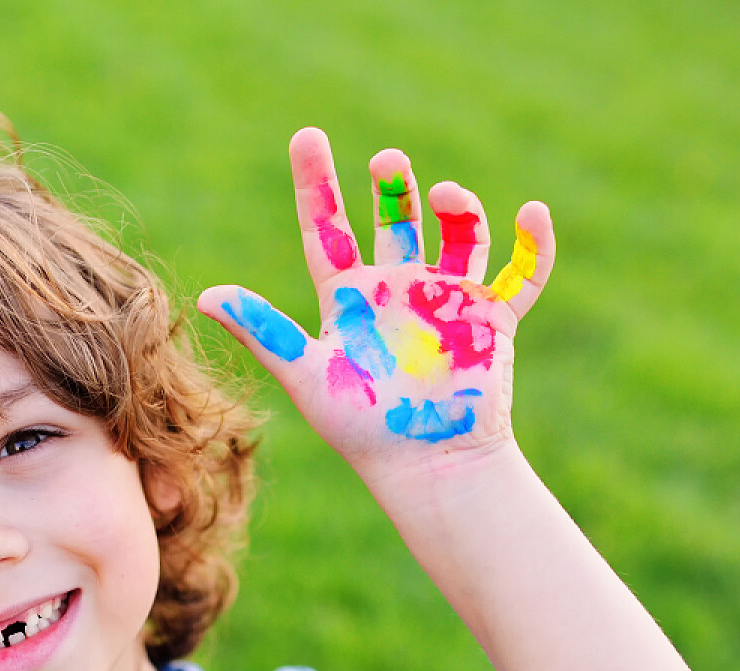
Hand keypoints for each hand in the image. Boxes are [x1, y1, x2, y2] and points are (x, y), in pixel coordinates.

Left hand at [198, 128, 555, 477]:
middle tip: (385, 162)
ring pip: (458, 235)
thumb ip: (262, 332)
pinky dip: (534, 245)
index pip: (327, 230)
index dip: (316, 184)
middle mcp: (398, 290)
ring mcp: (447, 300)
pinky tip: (532, 214)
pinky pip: (522, 273)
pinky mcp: (492, 318)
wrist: (426, 466)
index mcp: (349, 298)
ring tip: (447, 196)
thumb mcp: (306, 375)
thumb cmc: (361, 429)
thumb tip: (205, 297)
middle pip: (395, 220)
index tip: (307, 136)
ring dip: (459, 209)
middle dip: (392, 186)